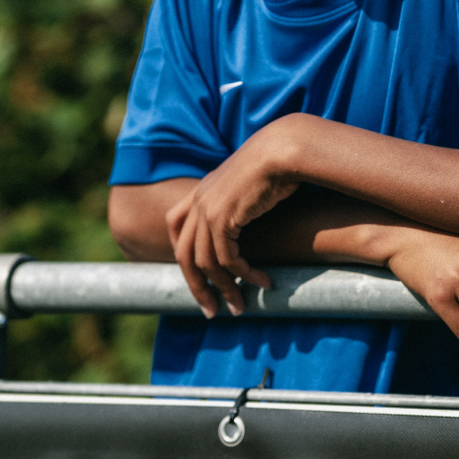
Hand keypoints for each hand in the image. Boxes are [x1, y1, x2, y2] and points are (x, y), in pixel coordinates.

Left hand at [166, 126, 299, 317]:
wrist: (283, 148)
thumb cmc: (278, 161)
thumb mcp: (251, 180)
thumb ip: (242, 197)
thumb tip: (253, 210)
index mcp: (203, 188)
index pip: (174, 223)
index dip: (181, 251)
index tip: (196, 273)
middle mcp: (199, 199)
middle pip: (184, 254)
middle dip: (197, 286)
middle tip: (211, 309)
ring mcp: (207, 209)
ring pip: (205, 263)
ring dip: (224, 288)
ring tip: (240, 306)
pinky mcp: (222, 218)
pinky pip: (227, 259)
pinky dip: (244, 275)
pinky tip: (262, 281)